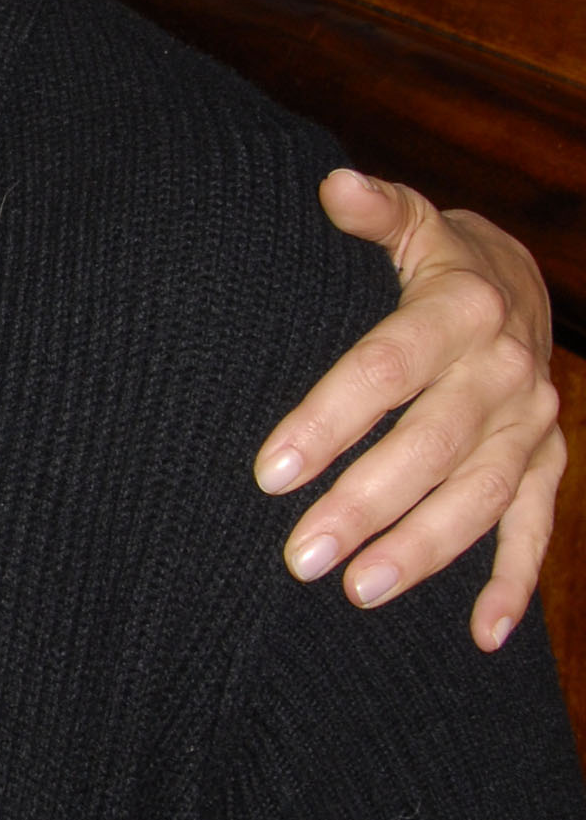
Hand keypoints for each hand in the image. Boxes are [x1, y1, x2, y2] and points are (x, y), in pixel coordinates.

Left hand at [254, 173, 561, 650]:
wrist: (522, 284)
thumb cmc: (435, 265)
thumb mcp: (411, 226)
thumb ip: (373, 212)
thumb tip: (333, 185)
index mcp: (462, 309)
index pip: (386, 369)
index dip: (329, 419)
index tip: (270, 471)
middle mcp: (507, 370)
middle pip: (431, 445)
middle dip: (366, 503)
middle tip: (300, 556)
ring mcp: (533, 422)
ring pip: (481, 495)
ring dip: (425, 549)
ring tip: (359, 591)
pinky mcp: (550, 462)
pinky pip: (538, 526)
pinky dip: (515, 581)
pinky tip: (483, 634)